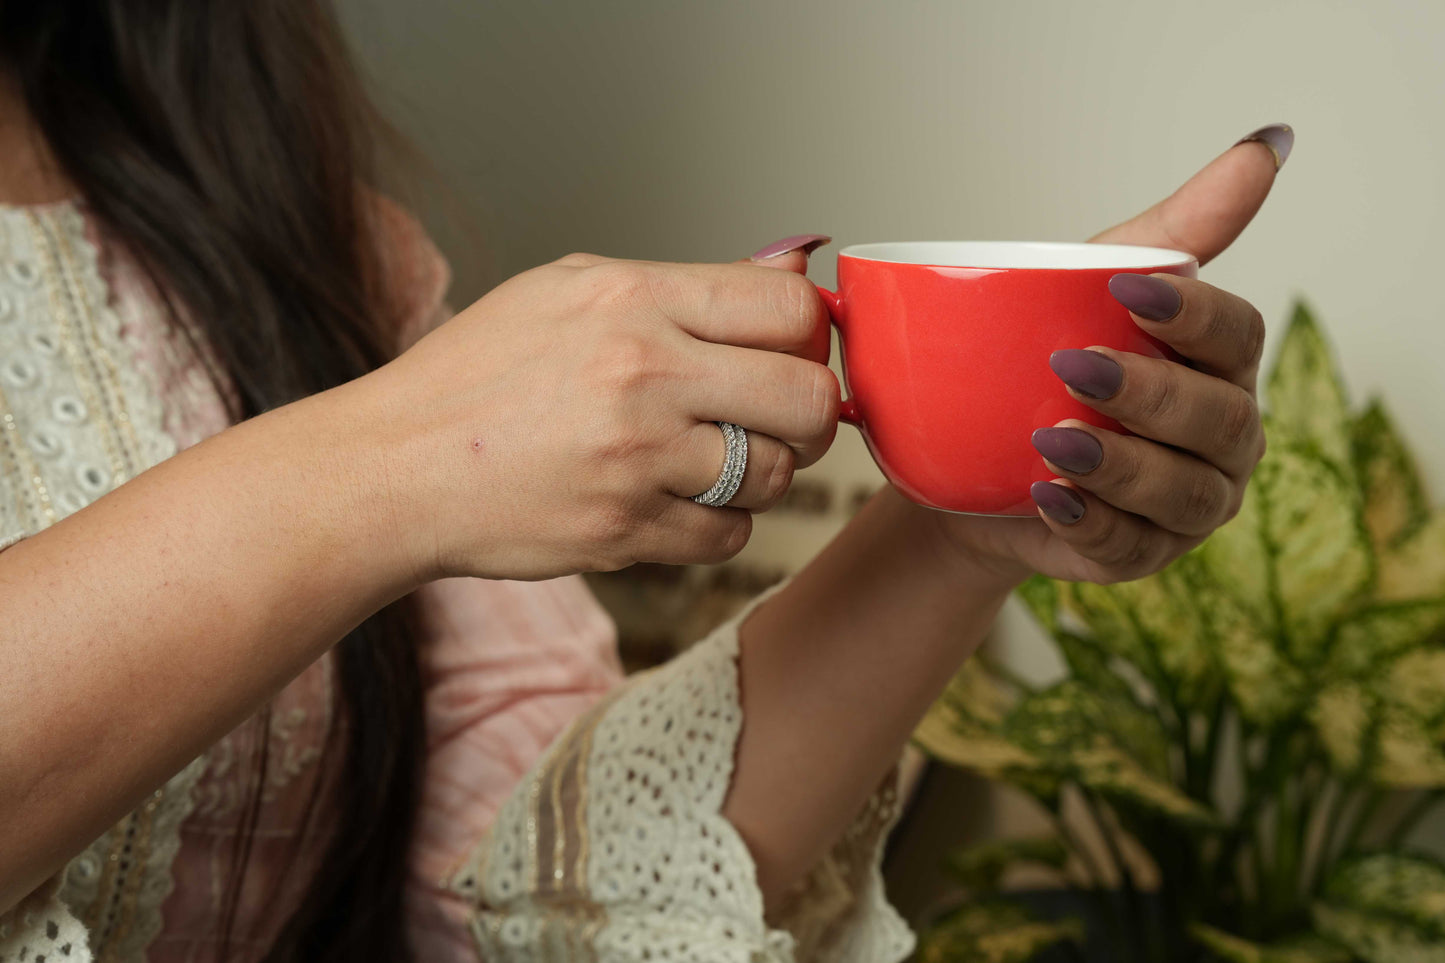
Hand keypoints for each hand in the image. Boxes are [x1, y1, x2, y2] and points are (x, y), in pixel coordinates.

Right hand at [365, 253, 835, 580]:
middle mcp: (643, 376)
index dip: (811, 334)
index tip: (793, 351)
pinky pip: (729, 537)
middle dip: (810, 413)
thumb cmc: (478, 374)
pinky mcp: (624, 533)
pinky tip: (674, 500)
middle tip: (779, 416)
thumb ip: (688, 284)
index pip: (788, 309)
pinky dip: (717, 523)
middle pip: (808, 400)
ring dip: (760, 473)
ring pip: (775, 477)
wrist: (396, 466)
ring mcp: (635, 462)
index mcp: (632, 301)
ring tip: (710, 460)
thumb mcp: (570, 290)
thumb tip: (793, 268)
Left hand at [923, 125, 1289, 585]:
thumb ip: (1176, 228)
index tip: (1128, 293)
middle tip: (1073, 367)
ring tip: (1054, 441)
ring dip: (1122, 467)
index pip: (1235, 336)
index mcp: (1219, 364)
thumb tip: (1266, 144)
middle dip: (1152, 395)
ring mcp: (1188, 504)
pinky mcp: (1141, 555)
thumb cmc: (1049, 359)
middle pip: (1218, 419)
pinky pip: (1130, 547)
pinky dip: (1090, 522)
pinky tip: (1047, 496)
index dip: (1192, 316)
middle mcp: (1222, 436)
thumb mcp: (1094, 285)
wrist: (970, 456)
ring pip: (1184, 493)